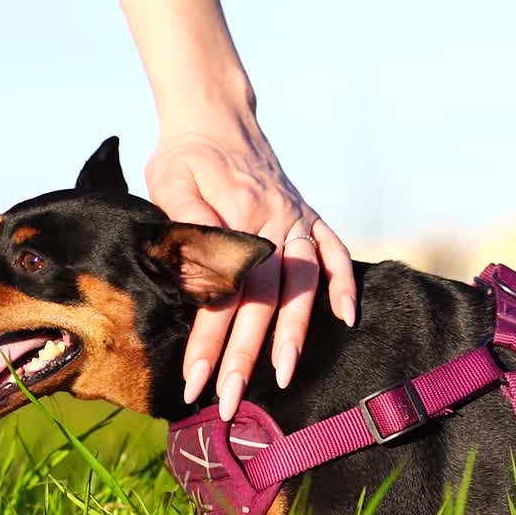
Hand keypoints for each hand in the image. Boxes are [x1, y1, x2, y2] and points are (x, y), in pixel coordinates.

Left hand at [146, 106, 356, 419]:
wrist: (214, 113)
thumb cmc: (183, 154)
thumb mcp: (169, 184)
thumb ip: (187, 232)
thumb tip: (200, 285)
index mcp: (240, 215)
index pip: (224, 292)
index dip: (209, 340)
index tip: (193, 381)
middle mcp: (277, 220)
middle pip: (264, 300)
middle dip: (247, 355)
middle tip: (230, 401)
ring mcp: (298, 218)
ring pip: (301, 285)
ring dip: (294, 333)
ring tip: (284, 376)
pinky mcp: (309, 215)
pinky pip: (335, 252)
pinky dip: (344, 284)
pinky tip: (346, 319)